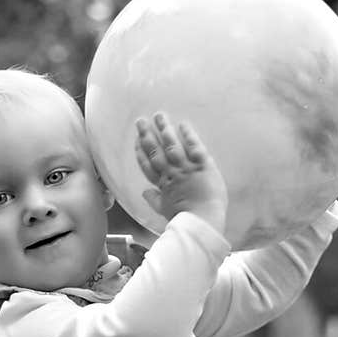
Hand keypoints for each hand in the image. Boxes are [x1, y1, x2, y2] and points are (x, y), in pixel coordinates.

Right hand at [134, 112, 227, 233]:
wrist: (201, 220)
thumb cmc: (184, 219)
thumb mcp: (165, 211)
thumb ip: (154, 200)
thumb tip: (145, 192)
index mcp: (162, 185)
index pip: (148, 165)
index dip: (141, 152)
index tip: (136, 141)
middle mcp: (171, 172)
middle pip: (156, 151)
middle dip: (147, 135)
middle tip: (141, 121)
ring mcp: (186, 167)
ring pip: (172, 145)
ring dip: (164, 129)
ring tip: (158, 115)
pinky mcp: (202, 164)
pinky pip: (193, 146)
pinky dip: (188, 135)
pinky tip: (182, 124)